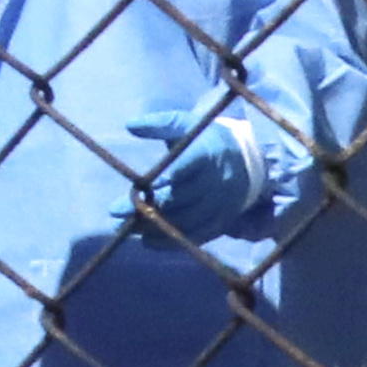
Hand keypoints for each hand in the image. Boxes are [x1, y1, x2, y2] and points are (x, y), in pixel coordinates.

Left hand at [130, 112, 276, 242]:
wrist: (250, 162)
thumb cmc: (208, 140)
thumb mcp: (187, 124)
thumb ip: (160, 124)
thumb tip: (130, 125)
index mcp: (209, 155)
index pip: (188, 167)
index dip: (166, 177)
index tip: (141, 186)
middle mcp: (217, 183)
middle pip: (181, 199)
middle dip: (149, 207)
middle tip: (116, 212)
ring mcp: (221, 206)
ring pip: (187, 221)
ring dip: (156, 227)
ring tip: (126, 228)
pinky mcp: (222, 222)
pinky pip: (197, 236)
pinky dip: (173, 241)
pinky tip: (148, 242)